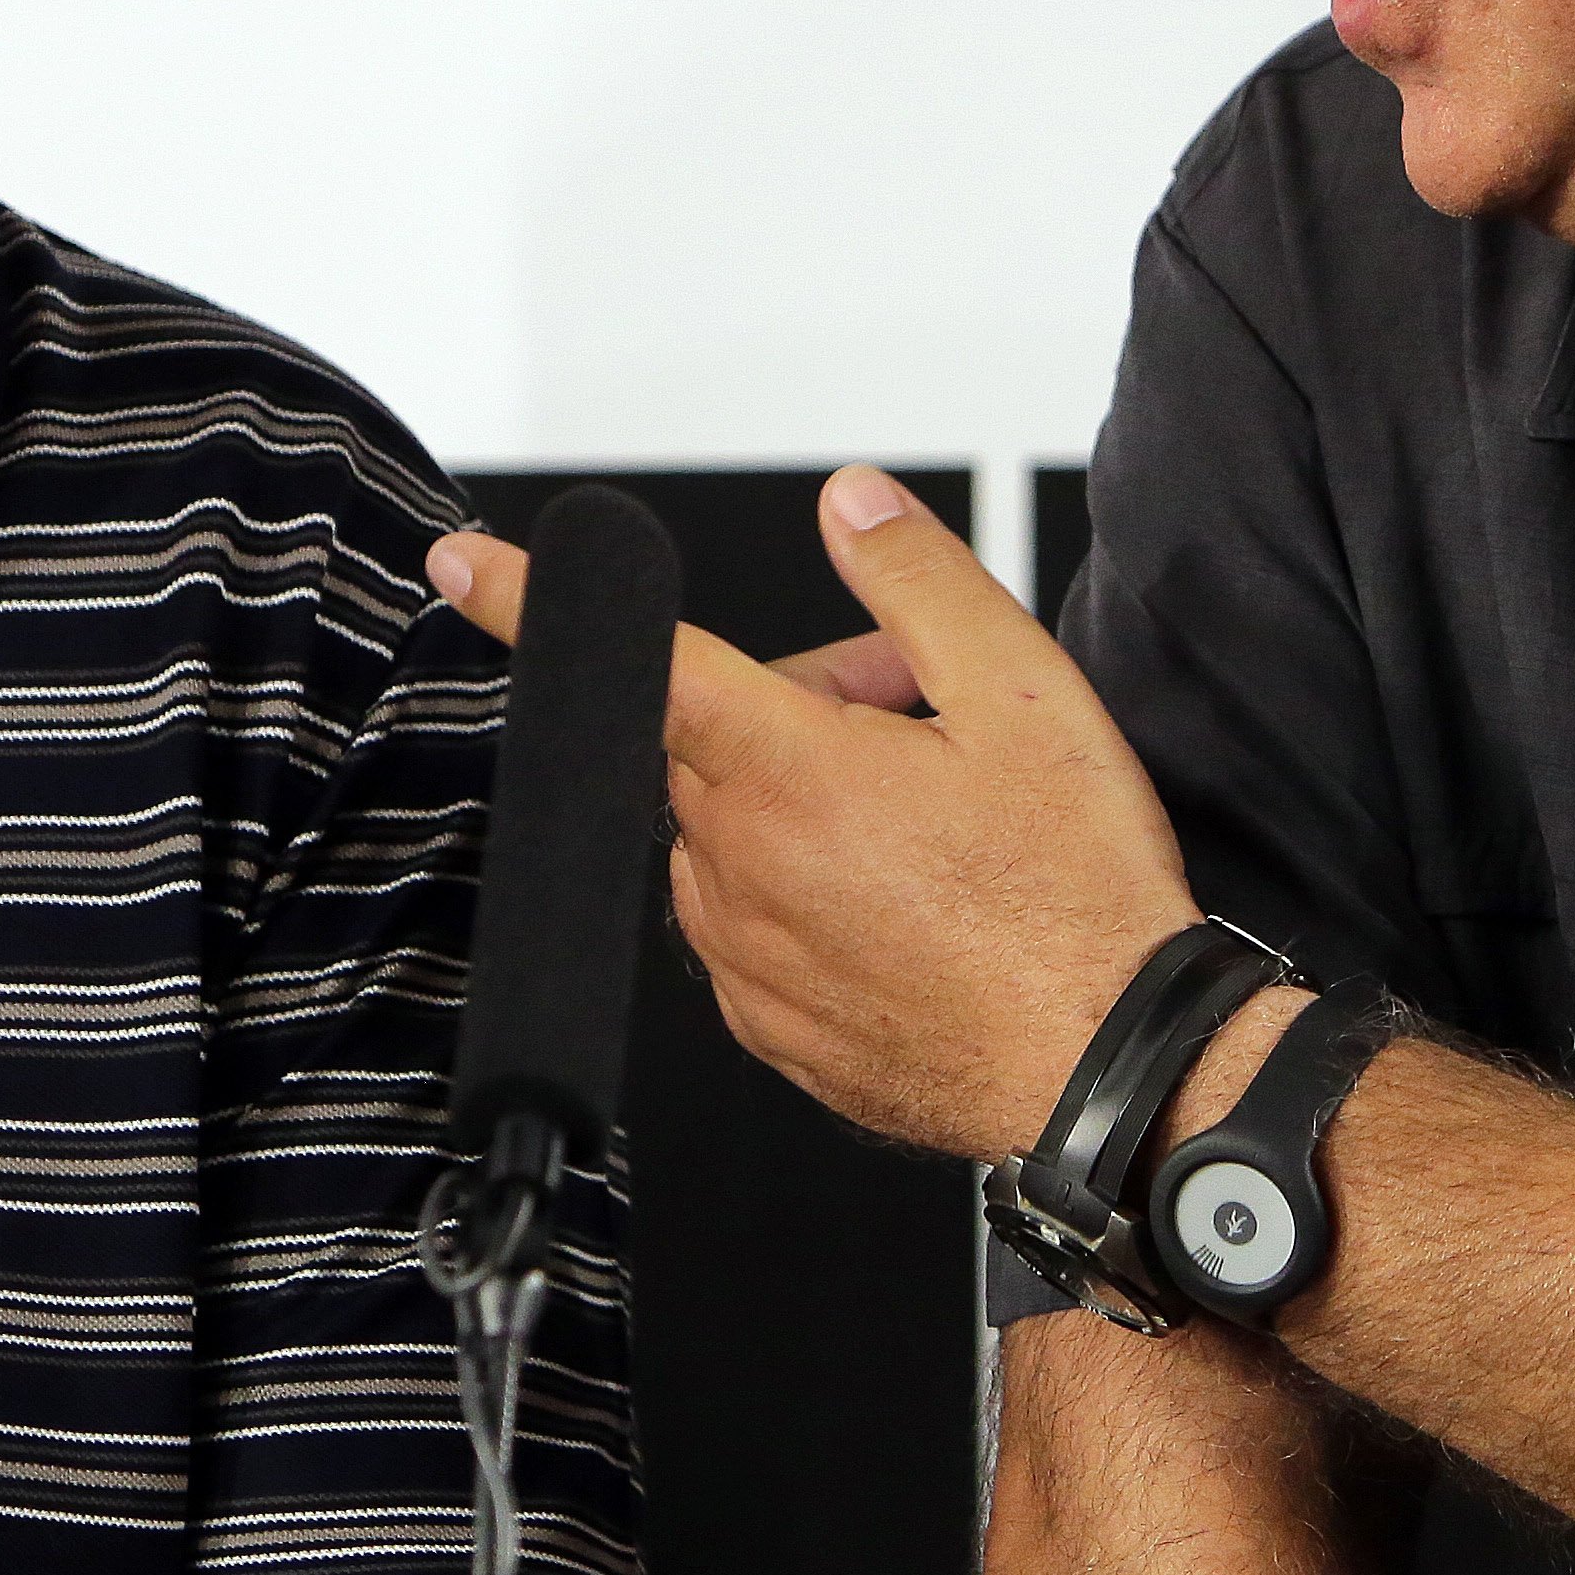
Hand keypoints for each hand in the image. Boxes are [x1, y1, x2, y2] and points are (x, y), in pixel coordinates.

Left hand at [426, 468, 1200, 1159]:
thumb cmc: (1074, 899)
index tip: (467, 570)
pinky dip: (810, 895)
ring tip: (933, 826)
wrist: (1108, 1067)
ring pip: (734, 833)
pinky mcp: (769, 1025)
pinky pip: (753, 924)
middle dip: (805, 710)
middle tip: (924, 724)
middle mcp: (743, 868)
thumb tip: (852, 508)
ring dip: (803, 804)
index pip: (642, 663)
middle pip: (719, 741)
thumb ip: (919, 581)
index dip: (534, 603)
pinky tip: (916, 905)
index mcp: (788, 772)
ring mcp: (746, 956)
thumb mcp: (1026, 695)